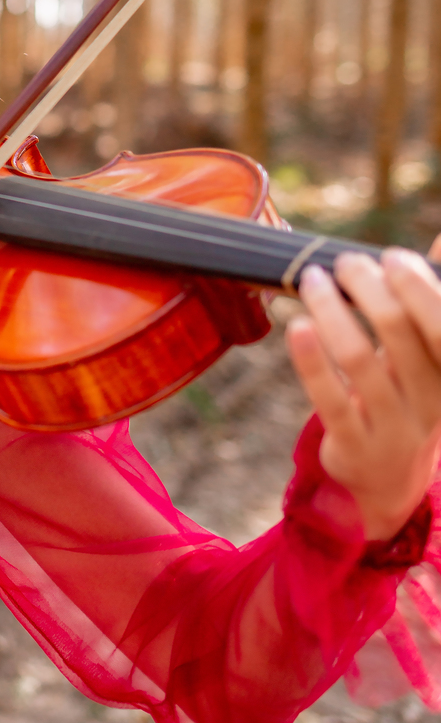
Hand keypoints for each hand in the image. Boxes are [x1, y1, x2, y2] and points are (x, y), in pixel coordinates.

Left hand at [286, 241, 440, 540]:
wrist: (386, 481)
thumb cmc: (403, 397)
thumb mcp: (426, 357)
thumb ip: (432, 303)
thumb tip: (440, 241)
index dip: (418, 284)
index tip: (389, 257)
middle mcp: (429, 401)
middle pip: (400, 330)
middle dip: (369, 287)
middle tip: (344, 263)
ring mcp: (391, 427)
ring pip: (358, 357)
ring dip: (331, 309)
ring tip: (311, 280)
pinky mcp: (353, 446)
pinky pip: (329, 397)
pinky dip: (310, 357)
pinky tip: (297, 325)